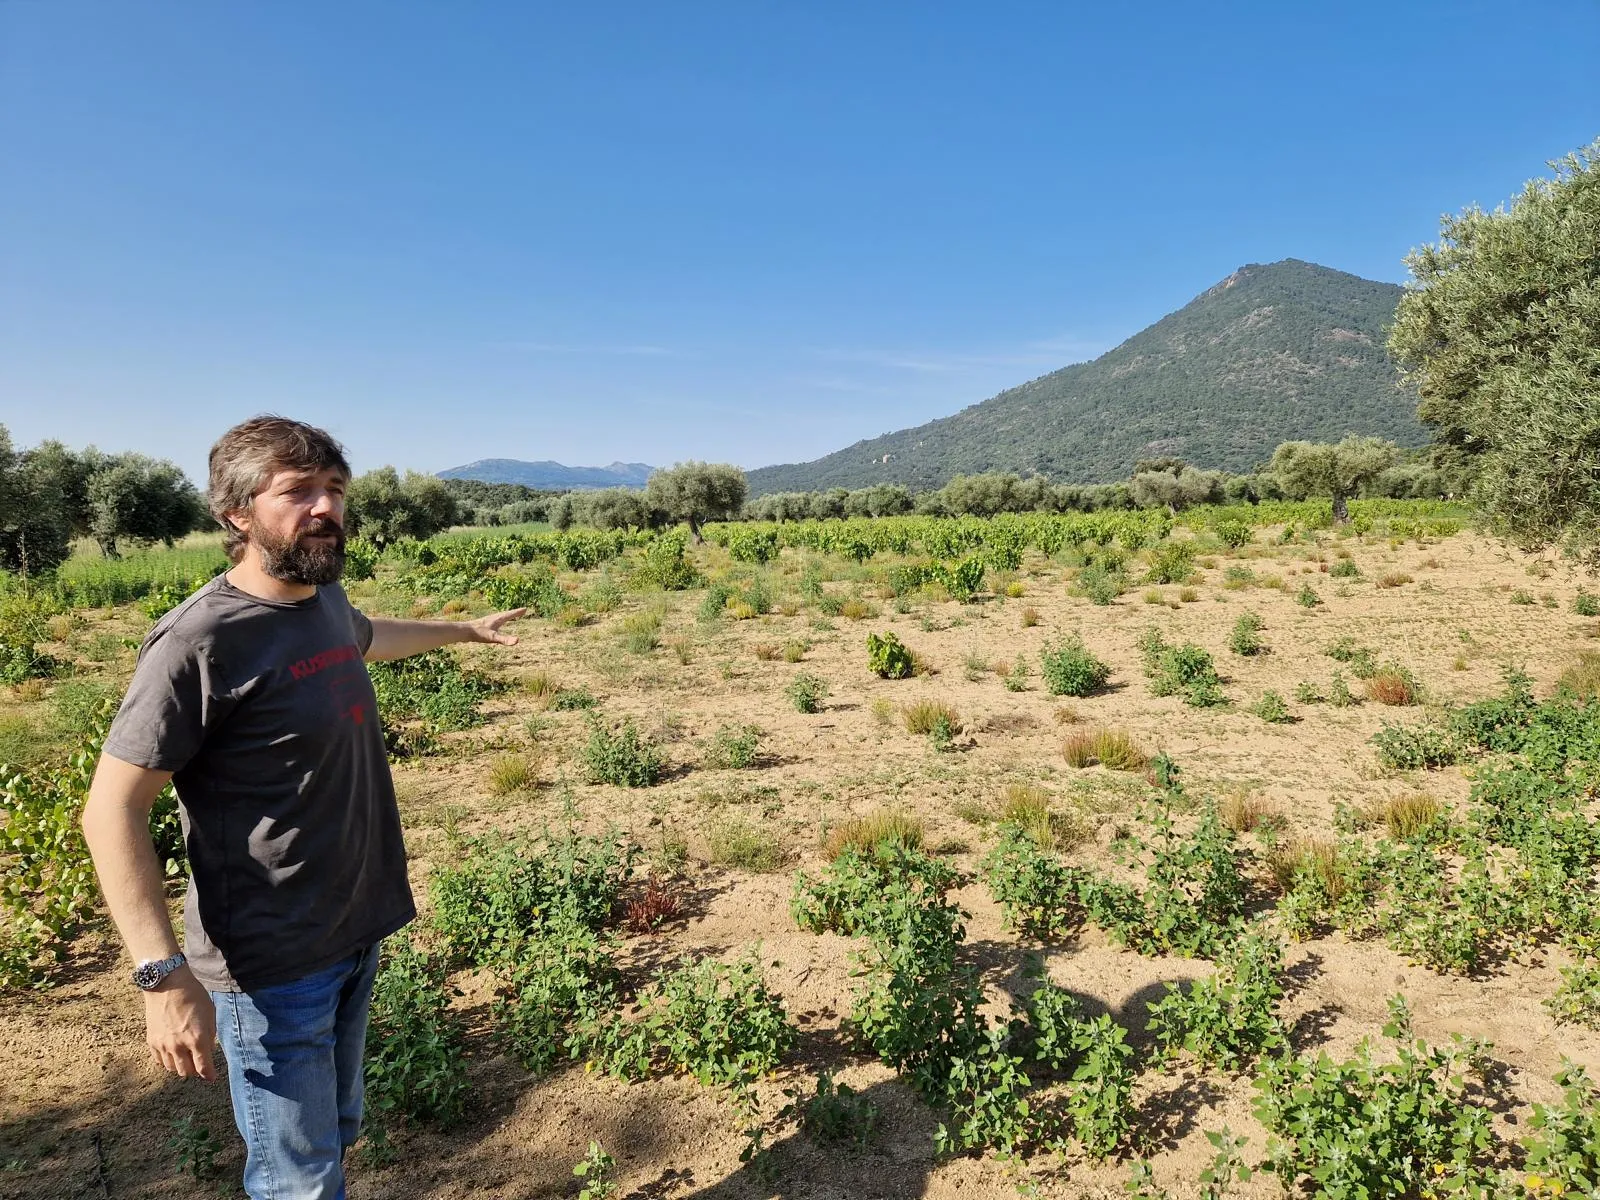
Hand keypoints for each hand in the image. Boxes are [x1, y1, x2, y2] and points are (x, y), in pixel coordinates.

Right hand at [144, 965, 217, 1080]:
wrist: (167, 984)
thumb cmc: (193, 995)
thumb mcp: (210, 1013)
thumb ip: (209, 1035)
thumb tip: (207, 1051)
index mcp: (197, 1039)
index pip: (203, 1067)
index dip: (209, 1075)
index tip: (212, 1077)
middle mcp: (178, 1046)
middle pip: (186, 1072)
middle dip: (195, 1070)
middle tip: (199, 1063)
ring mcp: (163, 1045)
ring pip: (172, 1069)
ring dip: (180, 1066)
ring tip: (186, 1057)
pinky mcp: (151, 1042)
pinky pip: (159, 1061)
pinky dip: (167, 1061)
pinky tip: (172, 1053)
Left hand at [466, 608, 525, 645]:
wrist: (464, 631)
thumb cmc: (478, 634)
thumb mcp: (493, 638)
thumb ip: (505, 639)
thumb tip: (517, 640)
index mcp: (498, 619)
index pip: (510, 614)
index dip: (518, 612)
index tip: (525, 609)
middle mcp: (494, 618)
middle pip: (507, 614)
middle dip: (515, 613)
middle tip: (522, 611)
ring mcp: (489, 621)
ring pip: (501, 617)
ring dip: (508, 616)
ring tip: (511, 616)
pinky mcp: (484, 625)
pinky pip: (496, 621)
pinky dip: (501, 620)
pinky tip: (497, 625)